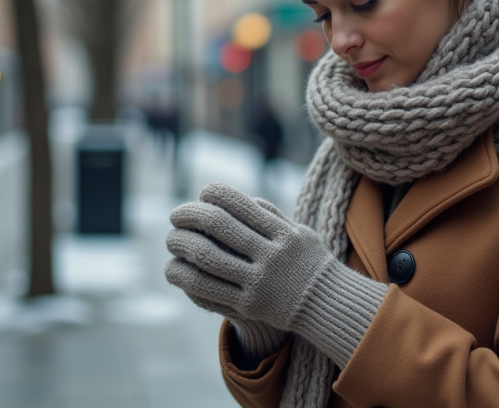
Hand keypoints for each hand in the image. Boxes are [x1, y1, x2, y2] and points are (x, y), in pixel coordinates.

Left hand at [165, 183, 333, 331]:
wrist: (327, 304)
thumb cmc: (308, 262)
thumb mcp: (299, 232)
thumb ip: (271, 215)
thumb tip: (238, 198)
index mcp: (282, 232)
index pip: (239, 203)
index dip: (215, 194)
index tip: (202, 193)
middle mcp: (271, 254)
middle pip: (219, 226)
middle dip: (191, 216)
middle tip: (175, 215)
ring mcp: (260, 281)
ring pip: (209, 258)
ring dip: (183, 244)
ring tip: (171, 239)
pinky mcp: (249, 305)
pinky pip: (209, 289)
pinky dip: (185, 277)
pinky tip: (173, 269)